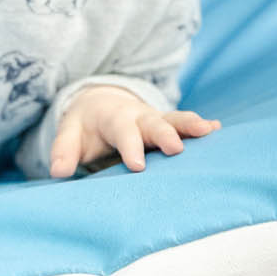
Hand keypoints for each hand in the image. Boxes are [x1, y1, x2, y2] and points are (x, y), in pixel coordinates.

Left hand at [49, 85, 219, 178]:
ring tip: (209, 130)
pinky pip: (185, 125)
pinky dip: (201, 127)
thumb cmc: (86, 126)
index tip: (137, 166)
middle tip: (177, 148)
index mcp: (113, 118)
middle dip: (165, 134)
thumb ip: (63, 151)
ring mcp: (155, 120)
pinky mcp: (167, 127)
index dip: (129, 147)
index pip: (122, 132)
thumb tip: (58, 172)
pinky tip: (218, 131)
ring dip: (190, 125)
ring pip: (174, 120)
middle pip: (153, 123)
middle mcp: (138, 116)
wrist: (100, 104)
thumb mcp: (70, 134)